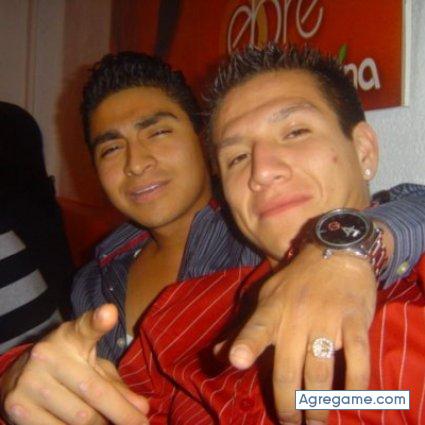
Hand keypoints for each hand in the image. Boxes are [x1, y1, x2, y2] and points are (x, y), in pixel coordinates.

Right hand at [0, 304, 148, 424]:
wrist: (22, 376)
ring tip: (106, 421)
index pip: (85, 328)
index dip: (98, 320)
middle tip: (138, 423)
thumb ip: (117, 385)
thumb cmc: (71, 368)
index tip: (109, 313)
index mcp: (71, 337)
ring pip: (79, 418)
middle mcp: (48, 354)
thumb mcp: (94, 367)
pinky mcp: (17, 406)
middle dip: (121, 413)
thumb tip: (142, 408)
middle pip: (94, 391)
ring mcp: (30, 380)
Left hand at [227, 244, 376, 424]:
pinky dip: (354, 383)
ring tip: (317, 423)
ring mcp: (327, 318)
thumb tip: (219, 357)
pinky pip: (357, 358)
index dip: (247, 344)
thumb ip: (246, 329)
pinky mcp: (354, 320)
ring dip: (319, 404)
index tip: (237, 361)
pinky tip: (350, 399)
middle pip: (288, 368)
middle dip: (289, 404)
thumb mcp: (266, 296)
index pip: (256, 328)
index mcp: (272, 309)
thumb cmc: (297, 280)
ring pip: (320, 371)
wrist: (335, 253)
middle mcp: (296, 315)